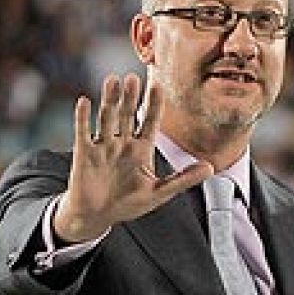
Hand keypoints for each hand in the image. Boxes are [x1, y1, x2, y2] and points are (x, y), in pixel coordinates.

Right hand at [55, 74, 212, 242]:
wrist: (98, 216)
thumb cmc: (128, 204)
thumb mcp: (159, 192)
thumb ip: (183, 179)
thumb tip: (210, 168)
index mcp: (142, 150)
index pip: (150, 122)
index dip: (154, 105)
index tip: (158, 86)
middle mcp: (123, 143)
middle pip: (127, 115)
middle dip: (130, 97)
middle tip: (134, 78)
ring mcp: (103, 146)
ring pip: (107, 118)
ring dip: (109, 100)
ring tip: (112, 80)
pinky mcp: (84, 153)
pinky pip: (83, 132)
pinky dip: (83, 117)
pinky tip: (85, 102)